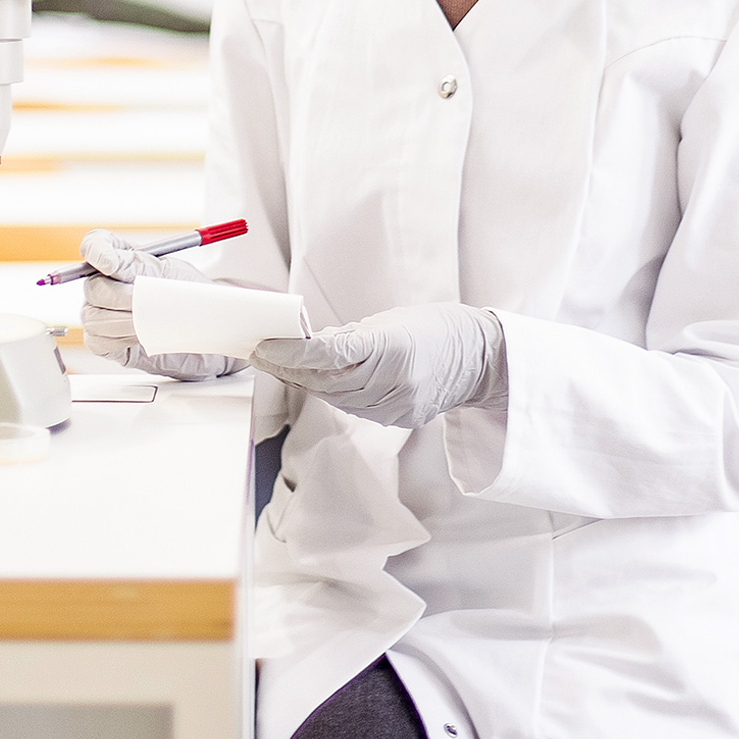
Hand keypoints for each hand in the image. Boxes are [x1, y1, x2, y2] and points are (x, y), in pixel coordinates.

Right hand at [77, 229, 239, 379]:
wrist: (202, 330)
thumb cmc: (187, 296)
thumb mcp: (169, 273)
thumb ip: (138, 265)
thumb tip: (111, 261)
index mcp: (122, 257)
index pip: (95, 244)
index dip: (96, 251)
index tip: (111, 264)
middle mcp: (106, 284)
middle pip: (92, 286)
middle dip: (119, 296)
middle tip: (142, 301)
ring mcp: (101, 313)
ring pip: (93, 317)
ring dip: (123, 322)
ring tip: (149, 322)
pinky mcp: (104, 341)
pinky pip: (98, 341)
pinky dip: (120, 340)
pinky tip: (140, 336)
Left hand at [249, 303, 507, 428]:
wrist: (478, 358)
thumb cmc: (432, 327)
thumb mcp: (388, 320)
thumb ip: (346, 337)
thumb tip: (304, 344)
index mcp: (390, 347)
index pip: (327, 355)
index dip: (290, 353)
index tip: (263, 345)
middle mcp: (392, 381)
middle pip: (324, 381)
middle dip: (286, 369)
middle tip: (260, 353)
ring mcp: (396, 405)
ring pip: (333, 399)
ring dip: (303, 382)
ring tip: (279, 364)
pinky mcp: (398, 418)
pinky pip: (353, 408)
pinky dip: (331, 393)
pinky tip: (315, 379)